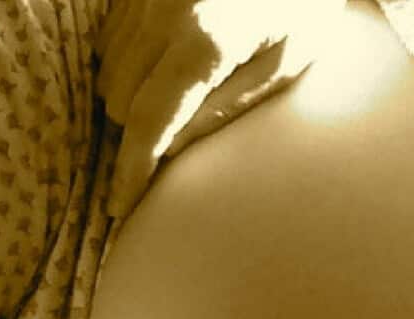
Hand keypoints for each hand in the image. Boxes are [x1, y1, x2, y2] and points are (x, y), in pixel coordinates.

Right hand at [96, 0, 345, 215]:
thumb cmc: (305, 5)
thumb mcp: (290, 60)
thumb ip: (233, 104)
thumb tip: (172, 150)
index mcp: (208, 41)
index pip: (152, 119)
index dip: (132, 167)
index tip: (121, 204)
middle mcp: (166, 14)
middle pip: (121, 99)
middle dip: (138, 133)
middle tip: (170, 144)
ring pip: (108, 72)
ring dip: (129, 98)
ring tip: (173, 100)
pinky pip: (108, 39)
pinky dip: (125, 64)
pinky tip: (161, 66)